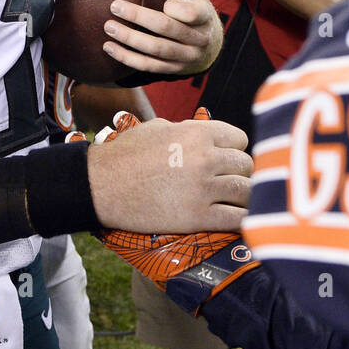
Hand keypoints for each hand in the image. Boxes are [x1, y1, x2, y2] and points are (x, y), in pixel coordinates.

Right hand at [87, 108, 259, 313]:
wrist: (102, 185)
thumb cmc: (126, 153)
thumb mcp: (159, 127)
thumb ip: (189, 130)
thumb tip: (205, 134)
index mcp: (199, 133)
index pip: (240, 139)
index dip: (234, 149)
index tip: (226, 159)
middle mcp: (206, 158)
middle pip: (246, 165)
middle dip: (239, 173)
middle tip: (229, 181)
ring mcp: (204, 189)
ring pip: (247, 191)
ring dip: (244, 196)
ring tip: (238, 201)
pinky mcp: (198, 217)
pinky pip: (237, 219)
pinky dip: (244, 220)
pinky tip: (242, 220)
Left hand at [104, 0, 222, 74]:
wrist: (209, 47)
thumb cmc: (195, 10)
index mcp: (204, 17)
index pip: (191, 13)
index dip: (173, 7)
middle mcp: (198, 39)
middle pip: (167, 29)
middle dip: (139, 17)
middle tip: (114, 6)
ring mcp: (186, 57)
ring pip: (156, 49)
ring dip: (130, 39)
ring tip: (108, 27)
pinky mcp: (173, 69)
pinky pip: (148, 65)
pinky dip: (127, 57)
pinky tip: (109, 47)